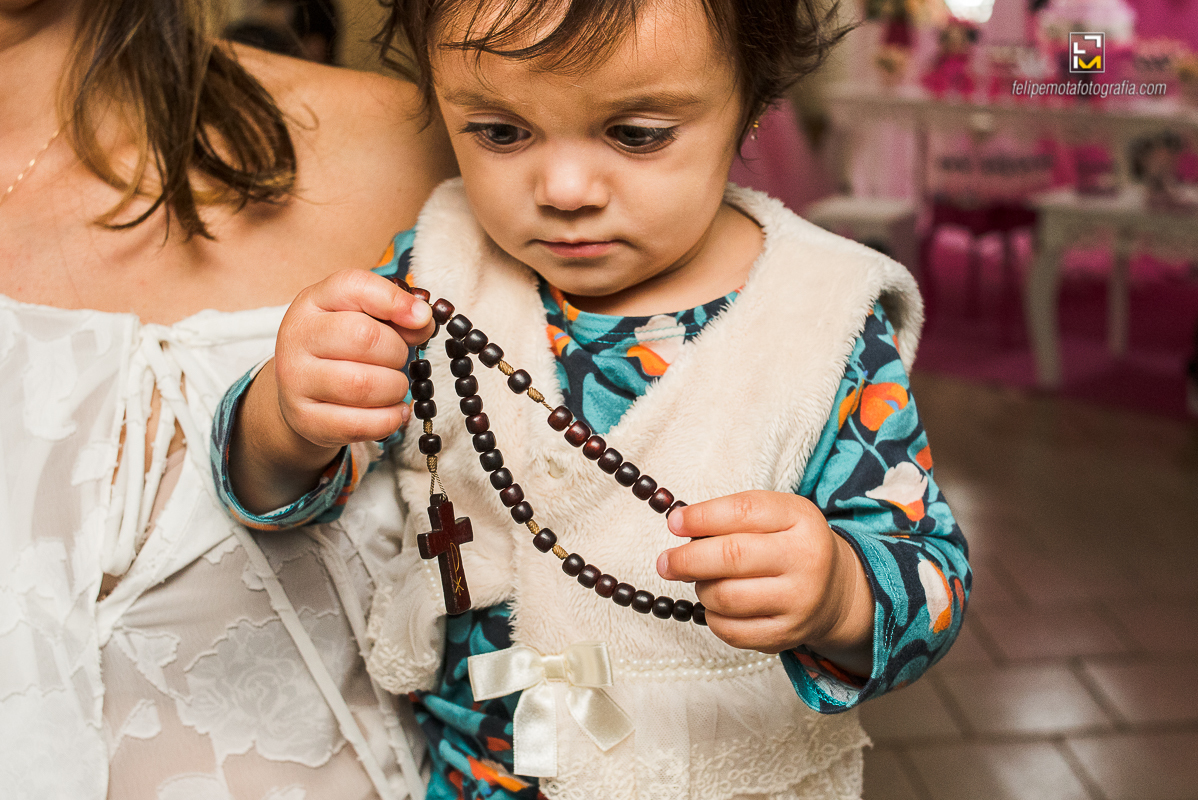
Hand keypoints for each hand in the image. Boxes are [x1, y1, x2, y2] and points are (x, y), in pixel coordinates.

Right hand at [273, 269, 434, 448]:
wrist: (301, 393)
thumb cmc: (340, 348)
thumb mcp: (362, 318)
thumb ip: (395, 314)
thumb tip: (423, 322)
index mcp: (313, 302)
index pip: (353, 286)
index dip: (395, 300)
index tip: (423, 318)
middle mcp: (298, 337)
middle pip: (364, 337)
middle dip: (397, 351)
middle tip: (398, 359)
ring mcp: (296, 380)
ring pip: (363, 385)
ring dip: (395, 387)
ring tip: (393, 385)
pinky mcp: (306, 419)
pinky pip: (360, 423)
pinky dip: (390, 418)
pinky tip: (394, 411)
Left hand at [656, 491, 874, 672]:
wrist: (835, 591)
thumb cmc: (791, 545)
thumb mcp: (776, 515)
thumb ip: (733, 514)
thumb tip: (680, 526)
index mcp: (800, 519)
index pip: (743, 511)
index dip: (701, 516)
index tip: (674, 523)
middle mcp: (805, 560)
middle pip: (731, 556)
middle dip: (687, 559)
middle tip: (666, 562)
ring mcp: (798, 601)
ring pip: (725, 596)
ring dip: (701, 588)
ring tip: (703, 581)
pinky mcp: (786, 635)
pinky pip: (731, 630)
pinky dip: (712, 617)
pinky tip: (716, 605)